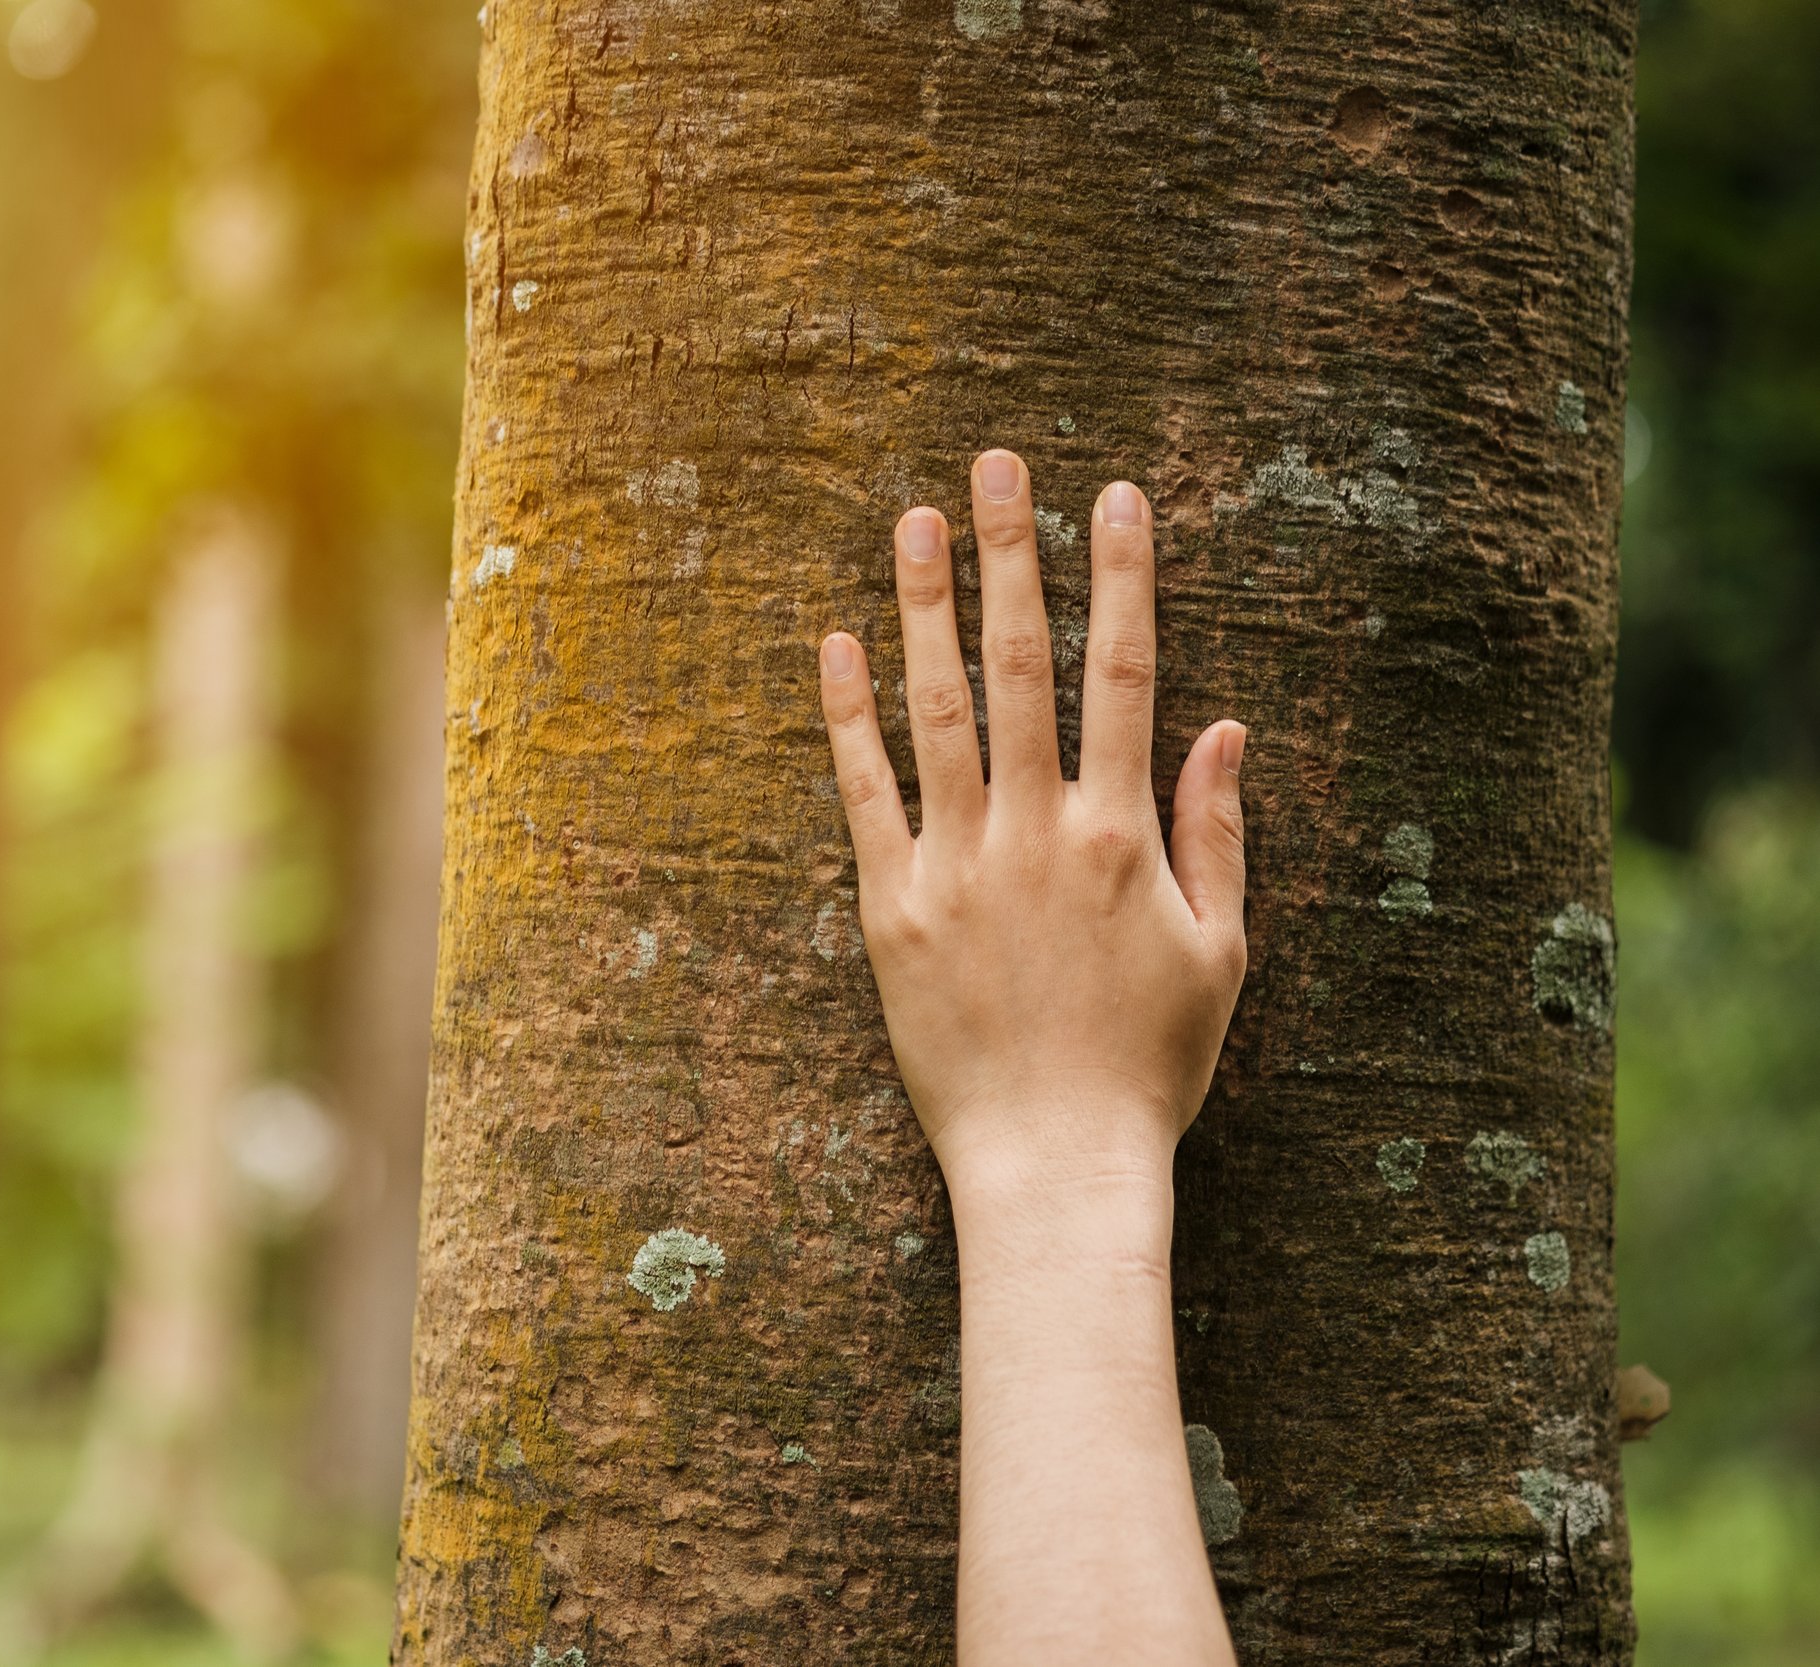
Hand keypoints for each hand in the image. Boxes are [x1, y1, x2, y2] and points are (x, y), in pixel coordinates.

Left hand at [818, 449, 1247, 1191]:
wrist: (1055, 1166)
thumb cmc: (1150, 1068)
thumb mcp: (1220, 953)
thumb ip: (1217, 833)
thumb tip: (1223, 726)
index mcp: (1125, 835)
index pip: (1125, 674)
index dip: (1120, 578)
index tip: (1114, 496)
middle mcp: (1040, 832)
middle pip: (1021, 665)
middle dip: (1013, 555)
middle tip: (998, 463)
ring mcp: (958, 866)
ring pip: (939, 709)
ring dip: (927, 606)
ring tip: (916, 518)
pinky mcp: (891, 908)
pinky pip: (865, 793)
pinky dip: (850, 716)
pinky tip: (840, 642)